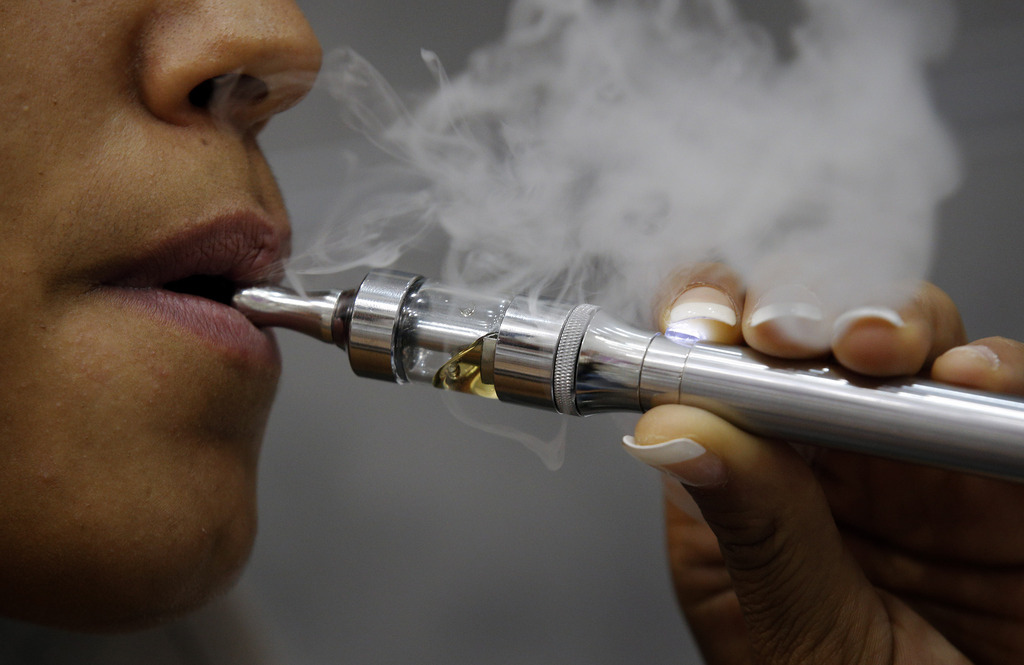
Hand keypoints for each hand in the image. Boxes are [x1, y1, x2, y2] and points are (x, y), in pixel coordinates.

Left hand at [624, 267, 1023, 663]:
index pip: (708, 387)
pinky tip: (972, 379)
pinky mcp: (1008, 479)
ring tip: (874, 349)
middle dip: (795, 315)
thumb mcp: (805, 645)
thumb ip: (754, 532)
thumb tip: (671, 429)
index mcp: (748, 507)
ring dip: (889, 325)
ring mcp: (923, 468)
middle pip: (803, 345)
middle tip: (783, 334)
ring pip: (907, 349)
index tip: (700, 322)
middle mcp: (831, 474)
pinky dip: (994, 374)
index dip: (700, 334)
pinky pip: (1003, 399)